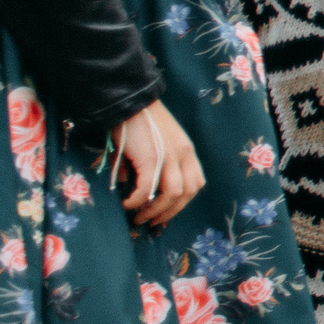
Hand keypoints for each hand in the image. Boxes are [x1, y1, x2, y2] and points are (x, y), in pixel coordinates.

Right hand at [112, 101, 203, 227]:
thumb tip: (135, 191)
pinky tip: (127, 205)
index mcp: (187, 150)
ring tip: (139, 218)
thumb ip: (152, 166)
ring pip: (172, 194)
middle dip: (171, 212)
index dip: (183, 202)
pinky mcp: (150, 158)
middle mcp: (183, 154)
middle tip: (152, 222)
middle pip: (188, 192)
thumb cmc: (138, 121)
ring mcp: (169, 156)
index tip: (167, 211)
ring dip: (156, 211)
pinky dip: (137, 201)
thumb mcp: (154, 144)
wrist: (128, 101)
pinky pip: (147, 190)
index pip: (196, 182)